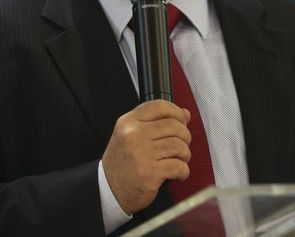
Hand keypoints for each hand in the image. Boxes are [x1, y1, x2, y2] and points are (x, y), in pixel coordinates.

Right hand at [102, 100, 191, 214]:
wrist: (109, 189)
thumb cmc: (123, 162)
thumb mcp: (131, 135)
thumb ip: (156, 122)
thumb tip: (185, 113)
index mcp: (128, 122)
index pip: (158, 106)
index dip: (176, 111)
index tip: (182, 120)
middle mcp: (133, 135)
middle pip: (173, 126)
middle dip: (185, 136)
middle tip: (182, 144)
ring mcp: (141, 154)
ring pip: (178, 145)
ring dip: (185, 154)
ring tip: (180, 159)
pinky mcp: (149, 173)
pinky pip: (178, 166)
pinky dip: (184, 170)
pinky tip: (179, 173)